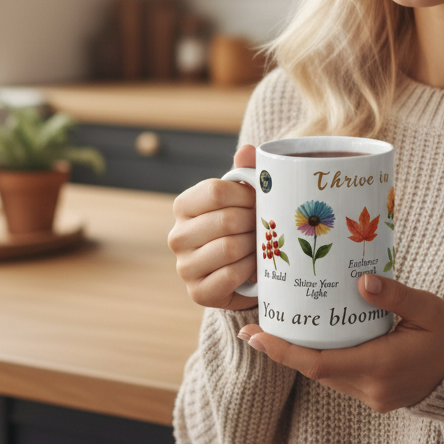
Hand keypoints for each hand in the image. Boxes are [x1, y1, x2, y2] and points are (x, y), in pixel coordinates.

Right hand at [168, 143, 259, 310]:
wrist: (243, 274)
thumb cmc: (243, 228)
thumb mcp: (244, 199)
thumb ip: (246, 172)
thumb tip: (247, 151)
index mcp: (184, 206)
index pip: (215, 191)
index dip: (246, 195)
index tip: (260, 201)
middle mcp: (177, 236)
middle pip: (226, 220)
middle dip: (254, 223)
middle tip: (265, 226)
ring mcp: (185, 266)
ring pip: (230, 248)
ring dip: (254, 247)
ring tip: (261, 245)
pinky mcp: (198, 292)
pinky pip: (231, 275)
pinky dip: (250, 270)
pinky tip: (255, 267)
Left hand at [237, 274, 443, 411]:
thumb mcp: (429, 308)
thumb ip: (395, 295)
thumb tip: (362, 280)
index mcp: (380, 366)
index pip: (316, 363)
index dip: (281, 351)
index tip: (253, 335)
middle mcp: (372, 387)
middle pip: (315, 370)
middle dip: (283, 351)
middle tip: (253, 327)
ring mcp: (375, 396)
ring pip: (326, 375)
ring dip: (301, 356)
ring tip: (278, 328)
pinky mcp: (378, 395)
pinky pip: (341, 377)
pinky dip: (324, 359)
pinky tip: (315, 338)